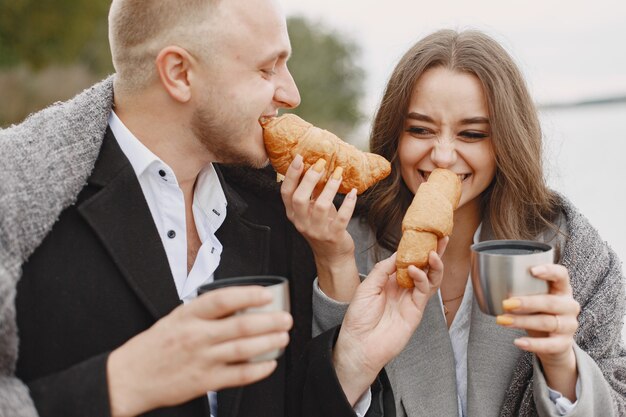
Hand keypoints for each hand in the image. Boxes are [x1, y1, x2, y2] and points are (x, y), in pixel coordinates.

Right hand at [107, 286, 292, 416]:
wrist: (129, 378)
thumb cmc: (154, 346)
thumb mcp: (175, 319)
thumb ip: (204, 312)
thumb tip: (238, 304)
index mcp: (188, 316)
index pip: (222, 300)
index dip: (247, 295)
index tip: (266, 294)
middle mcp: (196, 336)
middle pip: (241, 325)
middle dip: (269, 321)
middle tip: (286, 318)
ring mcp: (202, 359)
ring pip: (244, 349)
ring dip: (269, 342)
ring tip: (283, 337)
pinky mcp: (204, 381)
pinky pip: (238, 375)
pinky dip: (258, 369)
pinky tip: (269, 363)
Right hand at [281, 154, 358, 300]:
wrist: (332, 255)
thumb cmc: (322, 227)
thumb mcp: (312, 209)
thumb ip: (311, 191)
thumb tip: (315, 165)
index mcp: (293, 213)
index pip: (286, 192)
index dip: (291, 175)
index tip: (300, 158)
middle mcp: (302, 222)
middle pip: (300, 198)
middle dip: (309, 179)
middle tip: (321, 164)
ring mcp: (317, 230)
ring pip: (321, 206)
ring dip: (330, 188)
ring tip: (338, 174)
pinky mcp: (333, 236)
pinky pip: (341, 218)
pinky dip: (348, 204)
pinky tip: (353, 193)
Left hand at [333, 250, 444, 404]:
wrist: (359, 344)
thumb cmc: (358, 317)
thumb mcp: (366, 287)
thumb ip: (383, 269)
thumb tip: (398, 253)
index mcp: (389, 280)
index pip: (406, 259)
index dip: (414, 247)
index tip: (421, 233)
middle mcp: (402, 288)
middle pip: (424, 267)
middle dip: (434, 252)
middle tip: (442, 238)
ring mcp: (411, 300)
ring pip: (430, 278)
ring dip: (434, 264)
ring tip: (434, 252)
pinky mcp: (416, 311)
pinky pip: (424, 291)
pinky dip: (422, 278)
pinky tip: (416, 270)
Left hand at [497, 263, 579, 398]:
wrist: (552, 342)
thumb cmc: (538, 312)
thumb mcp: (533, 297)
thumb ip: (519, 287)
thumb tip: (483, 274)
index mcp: (562, 289)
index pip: (562, 275)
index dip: (549, 271)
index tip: (532, 270)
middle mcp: (569, 305)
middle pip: (551, 302)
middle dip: (527, 302)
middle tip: (505, 303)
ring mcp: (569, 325)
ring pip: (548, 322)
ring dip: (523, 321)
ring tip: (502, 321)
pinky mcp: (564, 344)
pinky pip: (549, 345)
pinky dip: (533, 344)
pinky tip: (518, 342)